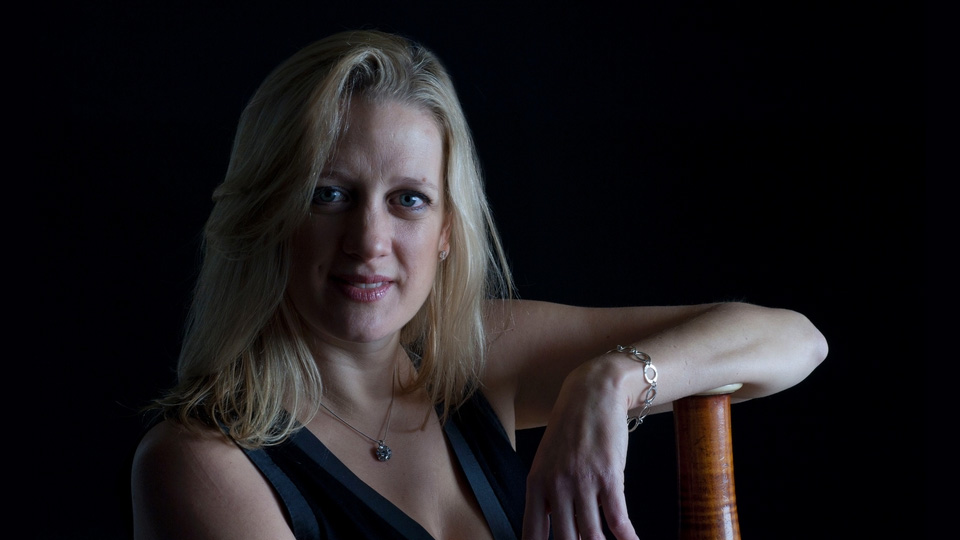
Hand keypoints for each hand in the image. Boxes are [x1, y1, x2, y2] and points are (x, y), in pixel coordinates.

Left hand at [521, 356, 640, 539]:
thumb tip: (555, 528)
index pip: (531, 534)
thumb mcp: (547, 461)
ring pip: (591, 536)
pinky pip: (617, 520)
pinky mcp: (608, 476)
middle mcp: (555, 486)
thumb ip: (547, 494)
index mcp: (536, 484)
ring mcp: (582, 482)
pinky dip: (626, 537)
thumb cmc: (571, 429)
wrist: (592, 394)